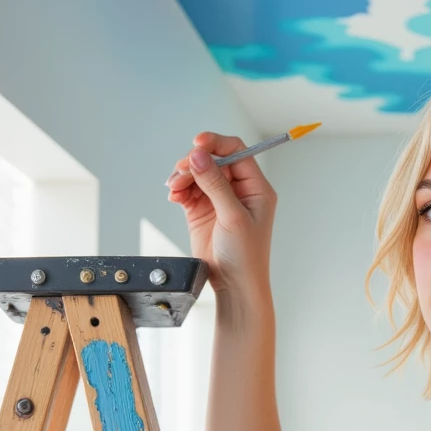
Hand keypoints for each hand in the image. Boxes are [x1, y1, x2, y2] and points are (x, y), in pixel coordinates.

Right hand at [165, 132, 276, 303]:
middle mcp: (238, 190)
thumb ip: (215, 184)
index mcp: (256, 188)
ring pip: (197, 174)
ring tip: (174, 189)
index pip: (236, 152)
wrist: (234, 287)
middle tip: (180, 174)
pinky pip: (188, 190)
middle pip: (213, 160)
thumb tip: (198, 156)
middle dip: (194, 163)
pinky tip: (174, 196)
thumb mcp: (232, 216)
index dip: (216, 144)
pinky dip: (179, 190)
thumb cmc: (245, 256)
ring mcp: (219, 200)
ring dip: (183, 177)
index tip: (197, 144)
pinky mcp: (202, 211)